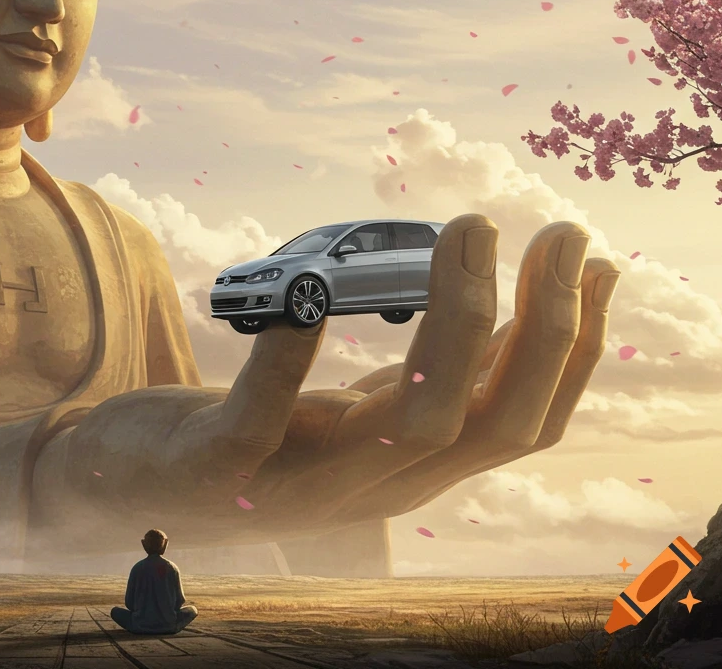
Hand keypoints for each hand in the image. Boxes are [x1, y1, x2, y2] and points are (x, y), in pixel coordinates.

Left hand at [32, 214, 618, 549]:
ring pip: (409, 423)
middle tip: (553, 231)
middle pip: (489, 421)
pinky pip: (265, 415)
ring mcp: (295, 483)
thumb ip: (411, 385)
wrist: (126, 489)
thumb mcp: (346, 415)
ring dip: (453, 324)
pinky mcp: (219, 467)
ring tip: (466, 234)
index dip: (572, 349)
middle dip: (541, 327)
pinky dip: (293, 356)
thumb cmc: (250, 437)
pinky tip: (311, 294)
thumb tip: (484, 312)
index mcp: (407, 467)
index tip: (595, 263)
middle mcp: (370, 484)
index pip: (522, 423)